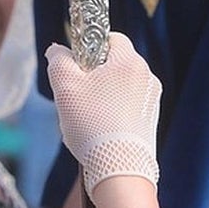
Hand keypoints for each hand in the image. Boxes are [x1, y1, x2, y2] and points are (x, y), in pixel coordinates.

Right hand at [45, 32, 160, 201]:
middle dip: (91, 76)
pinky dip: (111, 113)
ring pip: (118, 87)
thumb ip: (58, 60)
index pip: (110, 37)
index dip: (88, 47)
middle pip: (113, 64)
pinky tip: (99, 131)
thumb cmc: (93, 125)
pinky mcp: (150, 121)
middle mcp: (147, 77)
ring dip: (100, 96)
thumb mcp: (65, 87)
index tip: (75, 66)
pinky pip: (127, 107)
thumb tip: (57, 50)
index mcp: (130, 61)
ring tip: (87, 119)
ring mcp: (151, 101)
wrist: (120, 170)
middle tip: (76, 96)